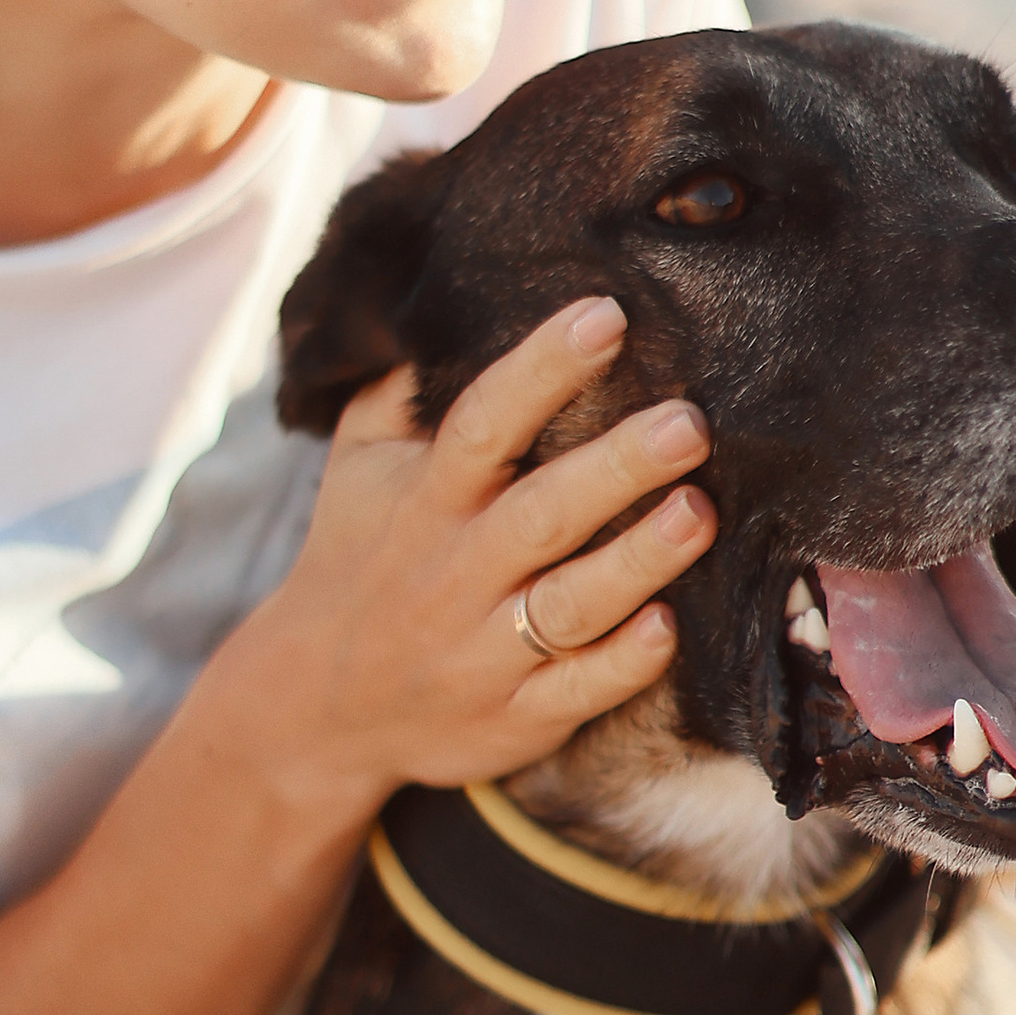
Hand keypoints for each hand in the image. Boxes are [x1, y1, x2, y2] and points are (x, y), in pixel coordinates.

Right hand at [236, 294, 715, 827]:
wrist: (316, 707)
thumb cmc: (361, 556)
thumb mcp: (357, 465)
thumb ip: (402, 390)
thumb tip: (450, 298)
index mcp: (424, 501)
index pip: (483, 422)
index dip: (543, 368)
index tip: (606, 314)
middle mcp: (456, 572)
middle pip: (543, 512)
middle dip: (618, 466)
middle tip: (689, 423)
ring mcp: (485, 649)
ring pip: (572, 604)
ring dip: (638, 560)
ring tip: (698, 511)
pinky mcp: (516, 716)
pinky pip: (577, 690)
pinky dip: (622, 661)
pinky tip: (669, 624)